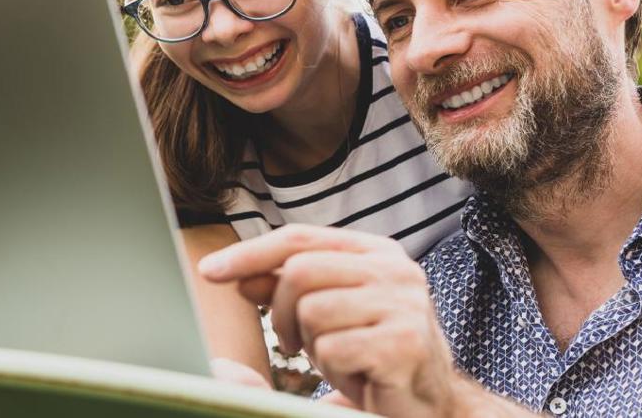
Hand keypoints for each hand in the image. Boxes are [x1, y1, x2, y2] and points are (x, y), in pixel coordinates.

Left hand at [197, 225, 461, 416]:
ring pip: (313, 311)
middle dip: (281, 313)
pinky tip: (359, 377)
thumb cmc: (373, 355)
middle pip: (300, 272)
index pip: (299, 239)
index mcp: (377, 252)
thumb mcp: (325, 317)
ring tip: (340, 359)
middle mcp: (395, 269)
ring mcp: (404, 305)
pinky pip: (333, 349)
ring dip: (313, 346)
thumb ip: (287, 291)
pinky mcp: (404, 344)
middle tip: (293, 343)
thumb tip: (239, 274)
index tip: (210, 271)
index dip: (250, 253)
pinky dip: (333, 370)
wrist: (431, 403)